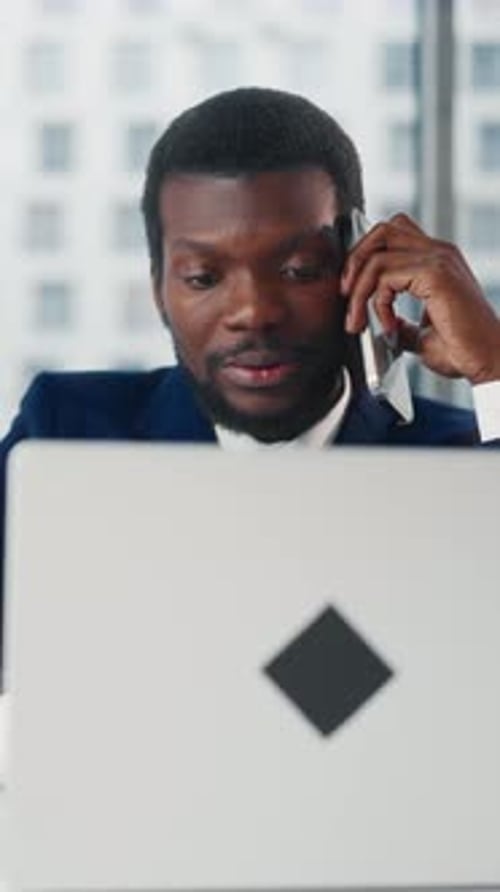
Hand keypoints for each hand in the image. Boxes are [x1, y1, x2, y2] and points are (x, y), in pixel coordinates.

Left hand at [340, 213, 499, 384]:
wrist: (489, 361)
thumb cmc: (464, 350)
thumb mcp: (422, 335)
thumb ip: (401, 324)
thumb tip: (383, 324)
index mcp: (438, 261)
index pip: (393, 235)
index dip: (365, 256)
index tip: (352, 293)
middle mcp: (439, 253)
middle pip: (383, 230)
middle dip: (355, 260)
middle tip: (346, 295)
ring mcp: (438, 260)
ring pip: (377, 255)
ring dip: (358, 290)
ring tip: (359, 321)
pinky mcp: (435, 274)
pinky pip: (385, 276)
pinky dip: (377, 303)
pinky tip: (388, 327)